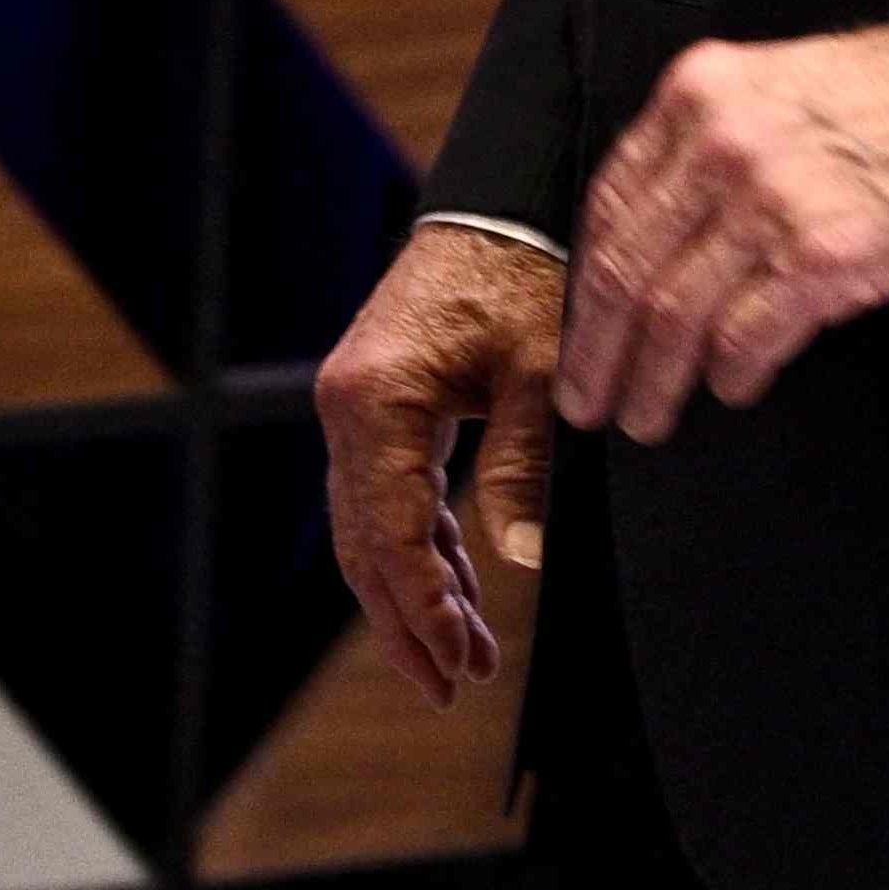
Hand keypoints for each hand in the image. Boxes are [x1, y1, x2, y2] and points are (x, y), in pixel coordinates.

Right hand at [318, 219, 564, 705]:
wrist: (502, 205)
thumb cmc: (527, 276)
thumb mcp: (540, 373)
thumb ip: (523, 466)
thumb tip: (519, 562)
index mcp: (377, 399)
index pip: (388, 534)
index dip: (423, 608)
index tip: (459, 664)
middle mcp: (348, 406)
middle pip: (363, 543)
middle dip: (409, 620)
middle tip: (454, 684)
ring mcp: (354, 405)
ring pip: (368, 526)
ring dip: (414, 591)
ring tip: (464, 656)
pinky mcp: (376, 403)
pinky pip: (385, 494)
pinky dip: (419, 545)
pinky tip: (459, 588)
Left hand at [556, 25, 888, 443]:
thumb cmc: (880, 102)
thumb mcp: (769, 89)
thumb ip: (703, 147)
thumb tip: (652, 243)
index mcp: (695, 94)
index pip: (609, 204)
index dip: (584, 284)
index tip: (576, 332)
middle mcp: (718, 144)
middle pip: (626, 269)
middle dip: (597, 351)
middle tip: (588, 401)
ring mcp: (766, 202)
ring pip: (672, 314)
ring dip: (653, 379)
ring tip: (647, 417)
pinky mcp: (818, 257)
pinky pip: (744, 336)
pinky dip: (729, 375)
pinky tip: (731, 390)